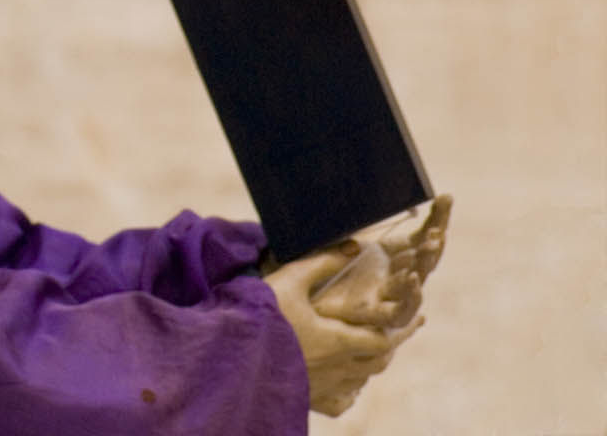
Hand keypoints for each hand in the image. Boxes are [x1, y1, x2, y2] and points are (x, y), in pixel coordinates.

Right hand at [263, 195, 450, 416]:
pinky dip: (347, 393)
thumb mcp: (292, 280)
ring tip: (372, 352)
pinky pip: (339, 402)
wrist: (232, 352)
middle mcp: (338, 368)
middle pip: (377, 362)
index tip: (417, 317)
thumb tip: (355, 246)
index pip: (384, 339)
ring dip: (370, 366)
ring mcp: (322, 387)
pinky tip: (345, 386)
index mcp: (339, 340)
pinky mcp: (306, 399)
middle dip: (389, 345)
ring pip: (360, 382)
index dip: (403, 328)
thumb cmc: (263, 314)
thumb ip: (323, 262)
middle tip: (397, 332)